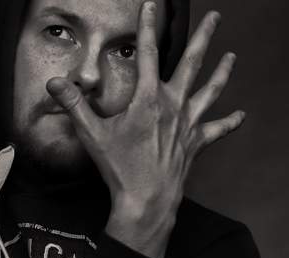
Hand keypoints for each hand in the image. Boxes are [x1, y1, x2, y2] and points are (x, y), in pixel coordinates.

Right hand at [47, 2, 243, 257]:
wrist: (145, 199)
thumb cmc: (120, 168)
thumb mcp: (93, 135)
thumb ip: (74, 106)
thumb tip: (54, 83)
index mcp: (148, 99)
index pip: (147, 54)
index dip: (148, 27)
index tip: (152, 6)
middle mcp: (173, 106)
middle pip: (192, 64)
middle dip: (204, 38)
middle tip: (216, 17)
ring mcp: (188, 124)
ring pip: (210, 91)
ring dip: (222, 72)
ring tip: (232, 55)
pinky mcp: (195, 143)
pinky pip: (216, 130)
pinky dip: (229, 122)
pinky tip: (241, 115)